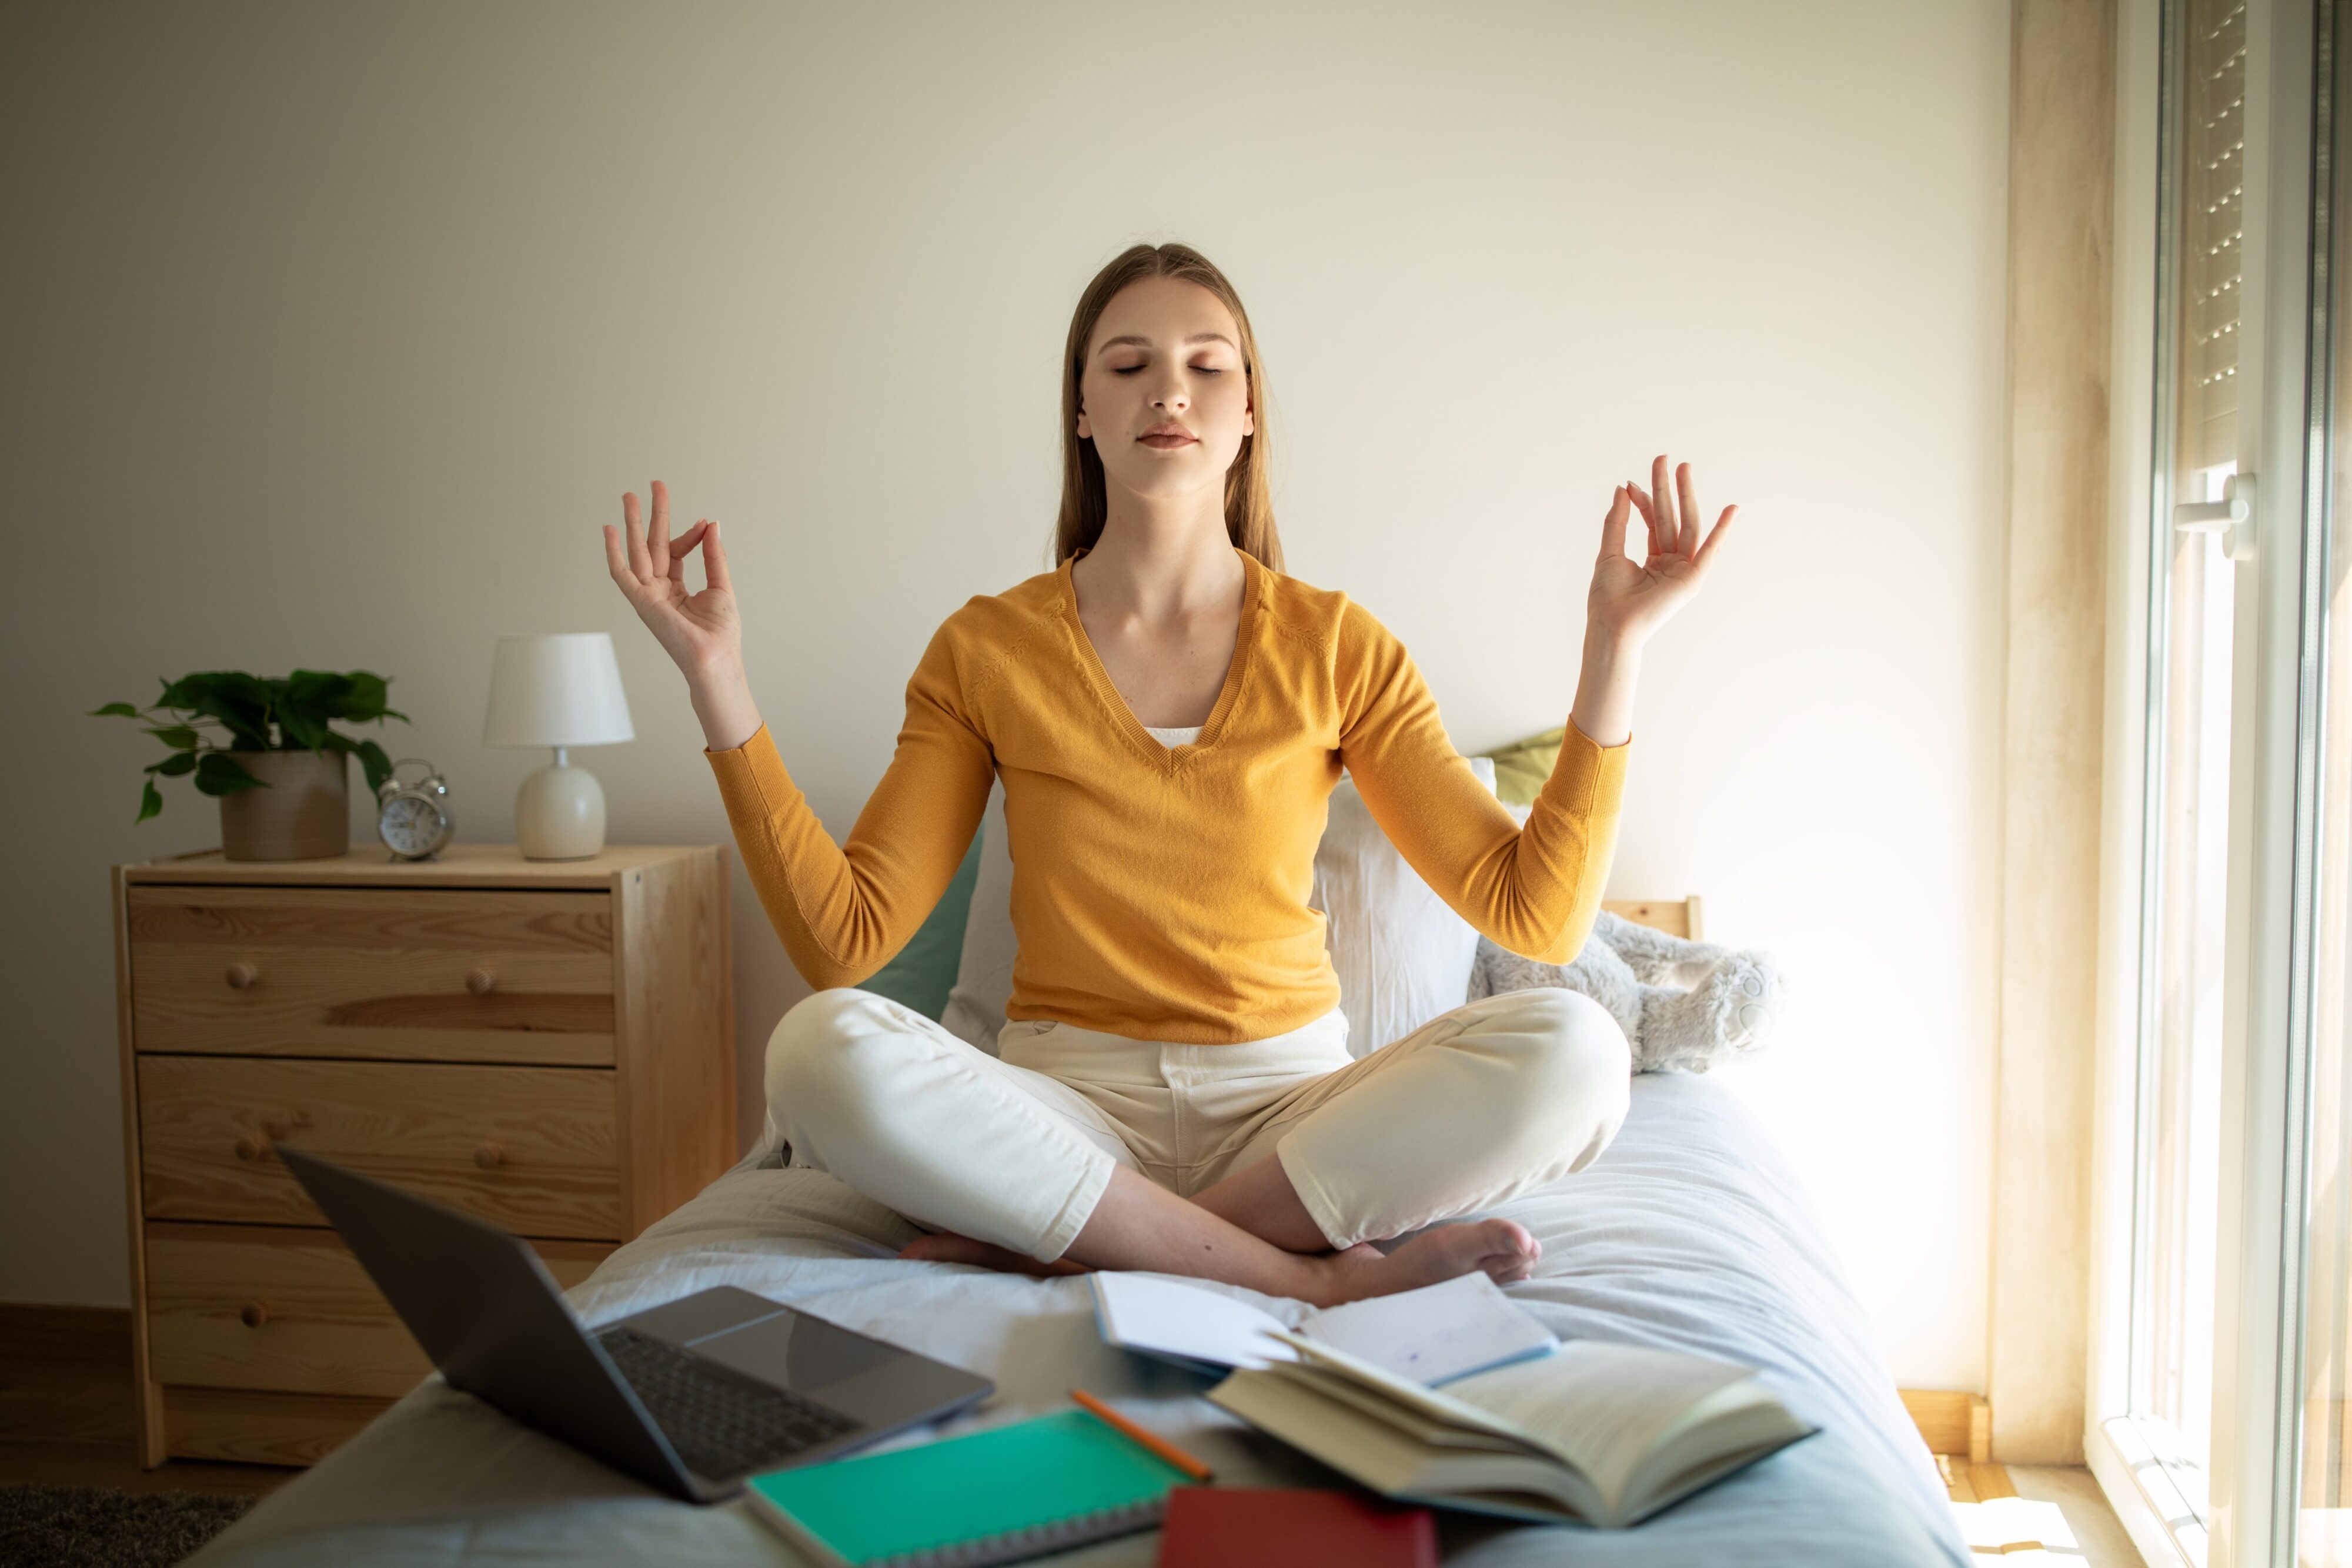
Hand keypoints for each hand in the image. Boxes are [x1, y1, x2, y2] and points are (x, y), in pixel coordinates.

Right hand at [605, 480, 738, 675]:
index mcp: (676, 589)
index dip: (690, 535)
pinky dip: (613, 552)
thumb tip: (712, 524)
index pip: (676, 552)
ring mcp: (648, 595)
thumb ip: (713, 556)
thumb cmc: (720, 634)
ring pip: (637, 551)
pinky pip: (622, 574)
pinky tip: (610, 530)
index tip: (705, 523)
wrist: (716, 659)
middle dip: (654, 515)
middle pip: (652, 544)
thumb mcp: (720, 587)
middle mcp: (658, 590)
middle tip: (654, 485)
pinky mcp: (642, 602)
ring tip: (629, 495)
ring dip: (633, 523)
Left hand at [1587, 454, 1736, 650]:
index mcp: (1654, 560)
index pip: (1653, 522)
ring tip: (1683, 468)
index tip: (1631, 482)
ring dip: (1686, 496)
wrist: (1611, 624)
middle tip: (1664, 459)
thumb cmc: (1607, 597)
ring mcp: (1683, 571)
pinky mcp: (1692, 579)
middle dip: (1668, 489)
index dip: (1644, 500)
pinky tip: (1731, 509)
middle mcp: (1672, 564)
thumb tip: (1623, 488)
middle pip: (1672, 518)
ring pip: (1687, 526)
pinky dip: (1721, 530)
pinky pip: (1709, 550)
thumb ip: (1618, 520)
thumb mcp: (1609, 551)